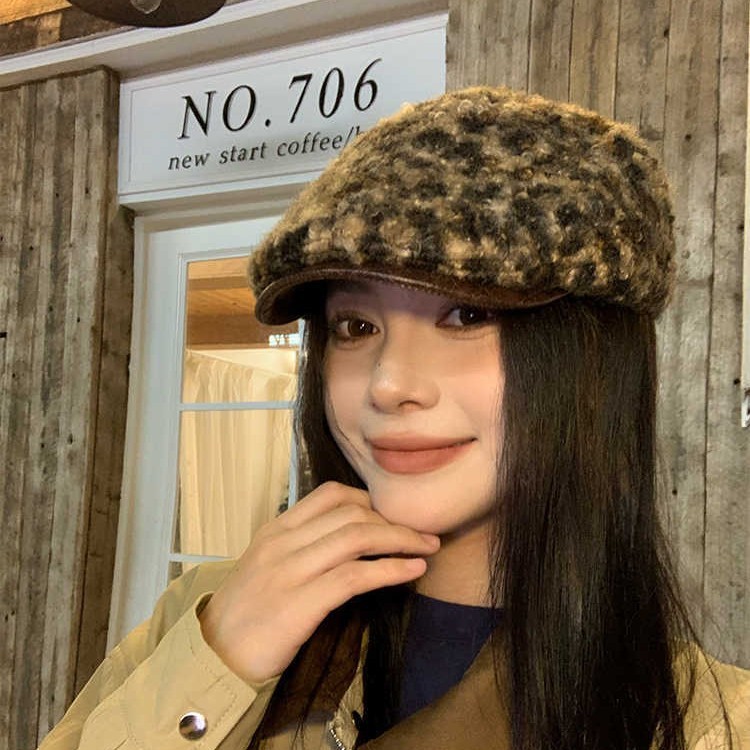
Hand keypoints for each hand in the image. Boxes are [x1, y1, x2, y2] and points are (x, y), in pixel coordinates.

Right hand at [198, 481, 439, 682]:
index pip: (331, 494)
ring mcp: (290, 571)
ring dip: (402, 539)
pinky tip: (413, 571)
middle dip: (395, 520)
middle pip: (352, 513)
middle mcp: (283, 542)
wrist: (213, 657)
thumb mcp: (267, 566)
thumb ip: (301, 547)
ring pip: (358, 537)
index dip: (371, 501)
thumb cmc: (246, 614)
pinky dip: (391, 570)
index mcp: (276, 529)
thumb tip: (350, 538)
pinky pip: (356, 576)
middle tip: (422, 533)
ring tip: (427, 547)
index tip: (392, 516)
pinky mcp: (300, 603)